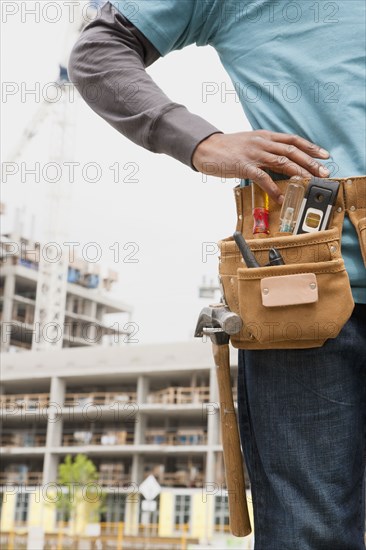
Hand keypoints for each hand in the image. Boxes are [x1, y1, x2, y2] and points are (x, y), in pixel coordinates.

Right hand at [192, 130, 330, 203]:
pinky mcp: (244, 166)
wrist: (206, 148)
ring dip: (298, 173)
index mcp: (265, 136)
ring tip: (309, 182)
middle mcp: (262, 143)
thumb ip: (265, 149)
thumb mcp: (249, 143)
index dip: (310, 147)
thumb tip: (280, 161)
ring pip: (282, 162)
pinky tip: (281, 196)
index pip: (293, 140)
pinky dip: (274, 188)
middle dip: (310, 162)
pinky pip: (263, 177)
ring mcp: (253, 154)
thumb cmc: (227, 148)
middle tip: (324, 172)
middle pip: (292, 151)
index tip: (325, 155)